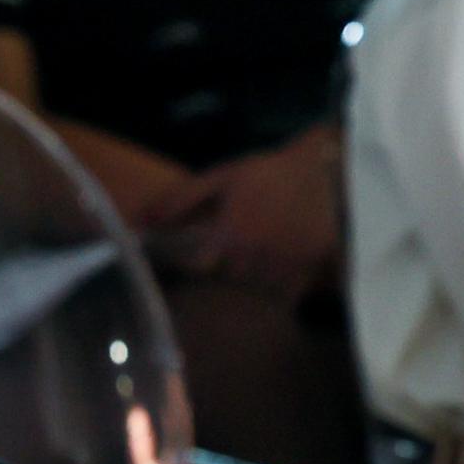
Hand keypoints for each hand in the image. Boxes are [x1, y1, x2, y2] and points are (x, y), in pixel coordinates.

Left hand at [145, 125, 344, 302]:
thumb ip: (179, 201)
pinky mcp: (310, 272)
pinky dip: (276, 285)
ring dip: (250, 279)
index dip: (188, 266)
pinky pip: (284, 293)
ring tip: (254, 255)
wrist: (323, 170)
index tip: (190, 258)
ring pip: (254, 289)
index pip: (196, 268)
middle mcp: (255, 255)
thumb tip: (140, 221)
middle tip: (230, 251)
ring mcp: (284, 266)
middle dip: (222, 270)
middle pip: (225, 281)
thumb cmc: (265, 174)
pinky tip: (275, 263)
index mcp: (230, 233)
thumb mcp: (219, 178)